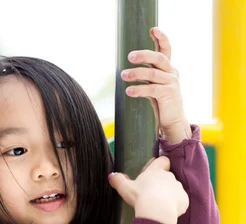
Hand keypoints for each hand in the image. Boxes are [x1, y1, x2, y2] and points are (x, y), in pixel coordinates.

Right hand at [108, 156, 188, 223]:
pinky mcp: (184, 199)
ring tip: (159, 206)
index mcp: (156, 171)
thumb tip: (111, 176)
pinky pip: (181, 201)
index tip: (154, 173)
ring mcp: (178, 187)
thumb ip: (118, 180)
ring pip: (175, 189)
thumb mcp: (125, 188)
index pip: (163, 160)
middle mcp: (170, 176)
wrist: (156, 211)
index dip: (160, 165)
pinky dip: (176, 206)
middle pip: (168, 177)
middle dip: (163, 184)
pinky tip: (166, 212)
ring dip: (169, 195)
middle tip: (152, 195)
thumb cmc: (141, 197)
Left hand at [121, 28, 191, 142]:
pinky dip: (139, 89)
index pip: (166, 49)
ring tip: (123, 75)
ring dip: (136, 73)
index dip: (161, 38)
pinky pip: (152, 89)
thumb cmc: (161, 103)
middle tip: (130, 56)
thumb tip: (128, 70)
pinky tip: (129, 91)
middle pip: (159, 58)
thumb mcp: (154, 86)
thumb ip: (148, 77)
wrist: (173, 121)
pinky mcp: (168, 94)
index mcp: (169, 68)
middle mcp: (172, 73)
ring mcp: (172, 83)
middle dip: (144, 55)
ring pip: (153, 73)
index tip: (152, 29)